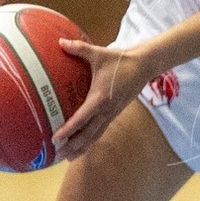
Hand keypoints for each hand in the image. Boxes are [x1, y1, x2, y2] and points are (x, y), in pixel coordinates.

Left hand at [52, 41, 155, 160]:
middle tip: (57, 155)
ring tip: (66, 158)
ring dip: (81, 148)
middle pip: (87, 135)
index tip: (55, 138)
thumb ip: (78, 48)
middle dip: (72, 146)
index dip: (68, 130)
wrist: (144, 66)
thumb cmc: (120, 60)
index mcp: (100, 98)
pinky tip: (80, 148)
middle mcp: (106, 110)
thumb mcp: (98, 54)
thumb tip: (60, 42)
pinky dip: (89, 142)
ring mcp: (111, 114)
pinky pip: (100, 132)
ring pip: (94, 137)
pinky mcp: (113, 114)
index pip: (81, 118)